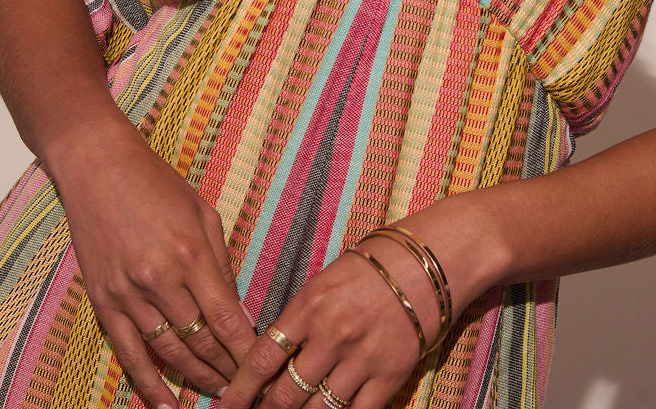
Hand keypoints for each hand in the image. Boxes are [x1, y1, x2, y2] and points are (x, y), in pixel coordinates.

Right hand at [49, 119, 256, 408]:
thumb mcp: (202, 211)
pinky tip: (166, 404)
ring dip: (194, 379)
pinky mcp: (103, 301)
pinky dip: (148, 384)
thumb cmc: (156, 184)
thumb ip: (219, 261)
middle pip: (199, 341)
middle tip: (246, 389)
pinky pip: (129, 353)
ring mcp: (128, 294)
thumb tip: (235, 306)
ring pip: (168, 352)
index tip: (263, 369)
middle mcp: (160, 279)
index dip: (245, 350)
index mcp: (190, 254)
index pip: (226, 317)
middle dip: (226, 370)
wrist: (98, 168)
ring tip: (217, 396)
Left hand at [218, 244, 430, 408]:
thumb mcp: (326, 280)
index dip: (240, 389)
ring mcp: (362, 359)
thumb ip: (300, 319)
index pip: (263, 357)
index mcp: (310, 305)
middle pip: (285, 394)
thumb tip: (274, 358)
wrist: (430, 261)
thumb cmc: (374, 264)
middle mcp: (332, 335)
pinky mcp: (390, 376)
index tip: (225, 405)